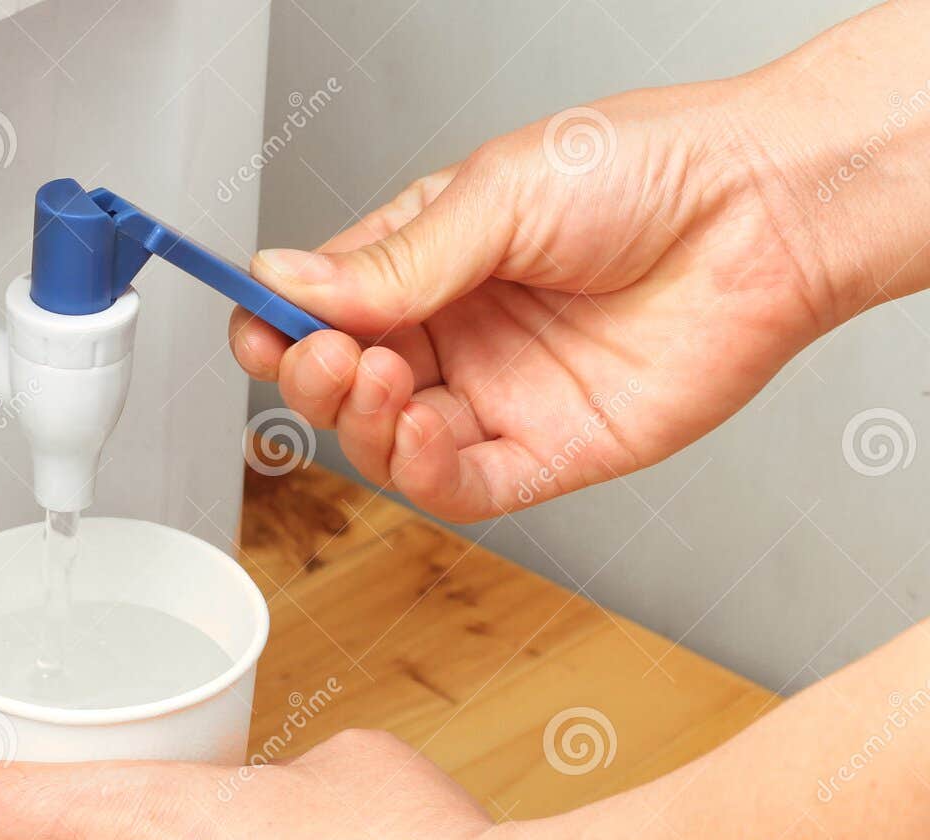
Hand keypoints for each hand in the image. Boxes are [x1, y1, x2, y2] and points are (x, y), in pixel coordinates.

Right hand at [230, 61, 903, 520]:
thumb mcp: (497, 194)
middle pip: (343, 386)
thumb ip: (394, 259)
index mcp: (429, 261)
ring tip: (383, 375)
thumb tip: (287, 280)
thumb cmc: (648, 170)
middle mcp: (455, 334)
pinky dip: (424, 470)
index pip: (324, 308)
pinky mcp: (546, 453)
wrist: (764, 211)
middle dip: (316, 378)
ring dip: (364, 422)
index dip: (278, 325)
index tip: (257, 324)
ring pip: (388, 444)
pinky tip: (424, 427)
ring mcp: (496, 397)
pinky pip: (460, 487)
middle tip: (327, 352)